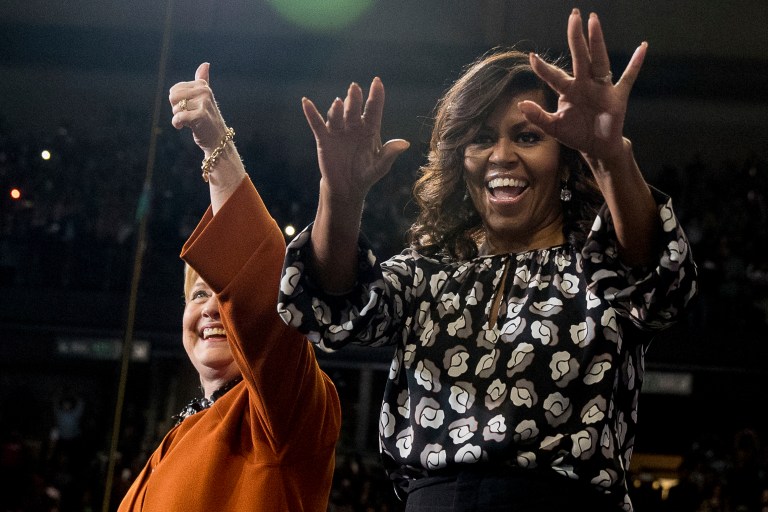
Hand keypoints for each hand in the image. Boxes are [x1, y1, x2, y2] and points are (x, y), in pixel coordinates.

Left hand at [169, 62, 228, 154]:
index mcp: (202, 85)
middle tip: (188, 115)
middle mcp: (204, 91)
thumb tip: (206, 64)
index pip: (174, 90)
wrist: (217, 139)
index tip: (189, 108)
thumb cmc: (207, 118)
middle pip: (173, 97)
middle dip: (177, 109)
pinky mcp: (201, 115)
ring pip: (175, 108)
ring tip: (190, 121)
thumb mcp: (205, 97)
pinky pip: (178, 117)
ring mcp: (204, 103)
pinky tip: (183, 127)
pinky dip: (177, 124)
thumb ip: (203, 80)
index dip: (177, 102)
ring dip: (179, 118)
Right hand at [302, 77, 409, 205]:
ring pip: (337, 116)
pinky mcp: (324, 138)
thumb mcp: (380, 166)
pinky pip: (317, 124)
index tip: (377, 82)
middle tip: (355, 88)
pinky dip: (311, 113)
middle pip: (354, 109)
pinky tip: (306, 102)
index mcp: (370, 129)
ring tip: (339, 103)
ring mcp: (338, 131)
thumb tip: (405, 143)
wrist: (347, 187)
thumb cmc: (366, 174)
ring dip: (337, 109)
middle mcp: (354, 126)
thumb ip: (390, 153)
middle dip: (355, 99)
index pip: (373, 109)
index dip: (376, 95)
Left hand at [518, 9, 646, 162]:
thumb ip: (537, 117)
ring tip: (594, 21)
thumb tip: (521, 104)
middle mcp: (584, 84)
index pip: (554, 75)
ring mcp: (601, 88)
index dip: (543, 68)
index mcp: (568, 90)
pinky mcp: (617, 96)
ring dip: (596, 41)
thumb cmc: (575, 133)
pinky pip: (628, 77)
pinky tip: (642, 47)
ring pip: (599, 60)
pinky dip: (635, 63)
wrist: (596, 147)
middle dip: (576, 36)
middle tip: (573, 15)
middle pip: (579, 56)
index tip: (532, 56)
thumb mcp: (553, 127)